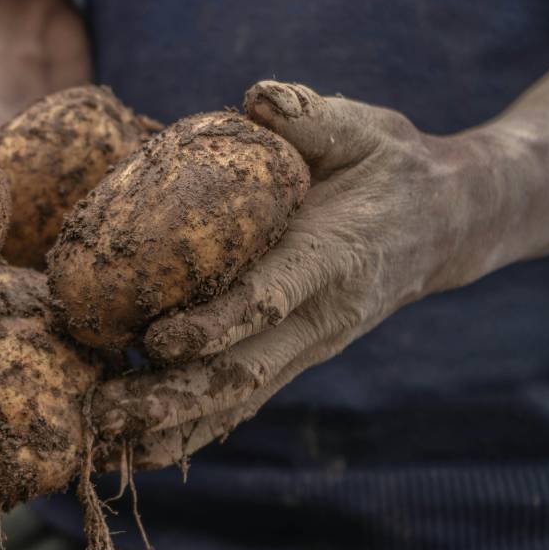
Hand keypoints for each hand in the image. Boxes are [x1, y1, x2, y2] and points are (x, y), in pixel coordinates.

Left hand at [92, 80, 497, 469]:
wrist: (446, 224)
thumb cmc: (390, 166)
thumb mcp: (362, 128)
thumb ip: (312, 117)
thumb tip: (257, 100)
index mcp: (331, 257)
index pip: (268, 300)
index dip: (215, 324)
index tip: (157, 340)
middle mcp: (320, 318)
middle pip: (241, 373)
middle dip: (170, 397)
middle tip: (102, 411)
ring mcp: (308, 348)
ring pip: (236, 401)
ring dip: (170, 428)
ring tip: (104, 444)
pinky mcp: (294, 359)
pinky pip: (242, 404)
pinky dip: (193, 432)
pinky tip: (141, 450)